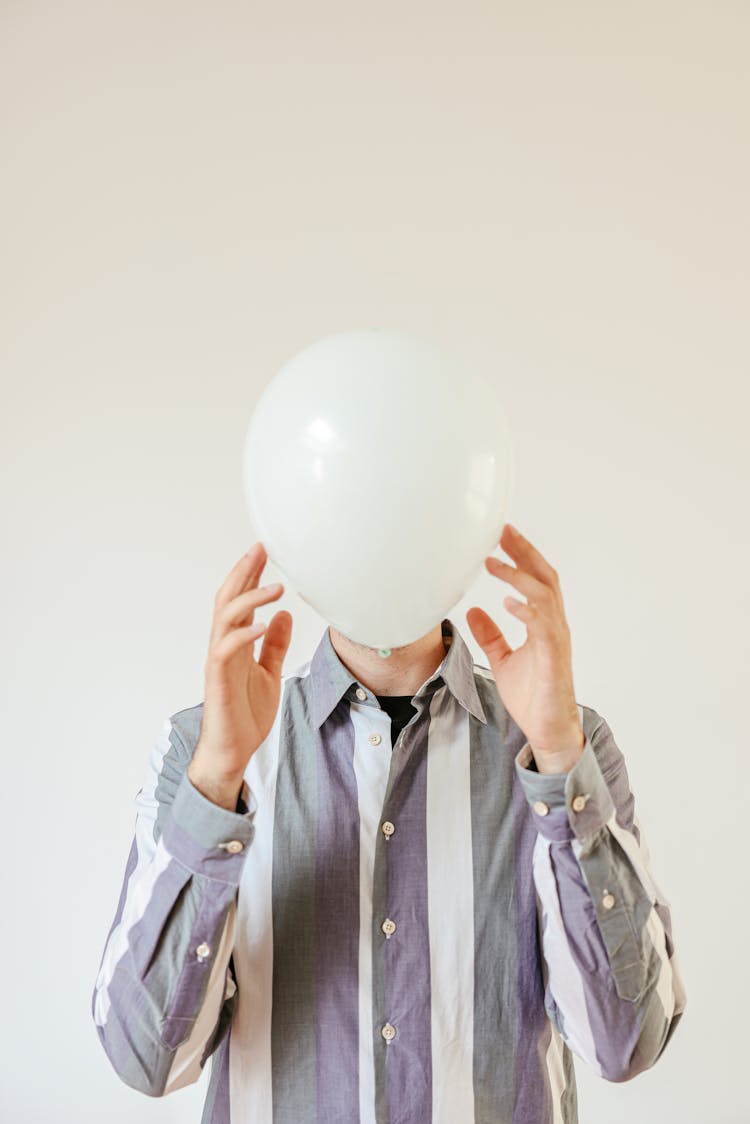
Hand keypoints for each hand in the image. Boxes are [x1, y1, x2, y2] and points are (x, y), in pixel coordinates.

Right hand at [188, 542, 292, 808]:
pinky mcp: (218, 680)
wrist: (233, 751)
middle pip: (228, 599)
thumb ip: (275, 645)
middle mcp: (224, 646)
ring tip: (276, 586)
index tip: (264, 551)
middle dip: (243, 573)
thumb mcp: (270, 673)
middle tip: (261, 549)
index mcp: (236, 643)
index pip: (240, 601)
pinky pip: (227, 650)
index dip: (250, 575)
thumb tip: (283, 614)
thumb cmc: (246, 715)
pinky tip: (264, 623)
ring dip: (250, 598)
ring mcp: (219, 661)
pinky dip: (245, 634)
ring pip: (226, 618)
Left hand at [466, 523, 584, 772]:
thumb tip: (472, 610)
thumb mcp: (503, 660)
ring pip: (544, 596)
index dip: (522, 555)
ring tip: (494, 563)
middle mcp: (554, 625)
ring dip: (519, 577)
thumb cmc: (532, 695)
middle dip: (524, 552)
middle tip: (502, 530)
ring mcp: (556, 640)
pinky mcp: (553, 659)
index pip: (536, 579)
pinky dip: (526, 611)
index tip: (502, 534)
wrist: (548, 729)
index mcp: (544, 622)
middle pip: (544, 577)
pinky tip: (507, 601)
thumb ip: (491, 635)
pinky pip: (543, 627)